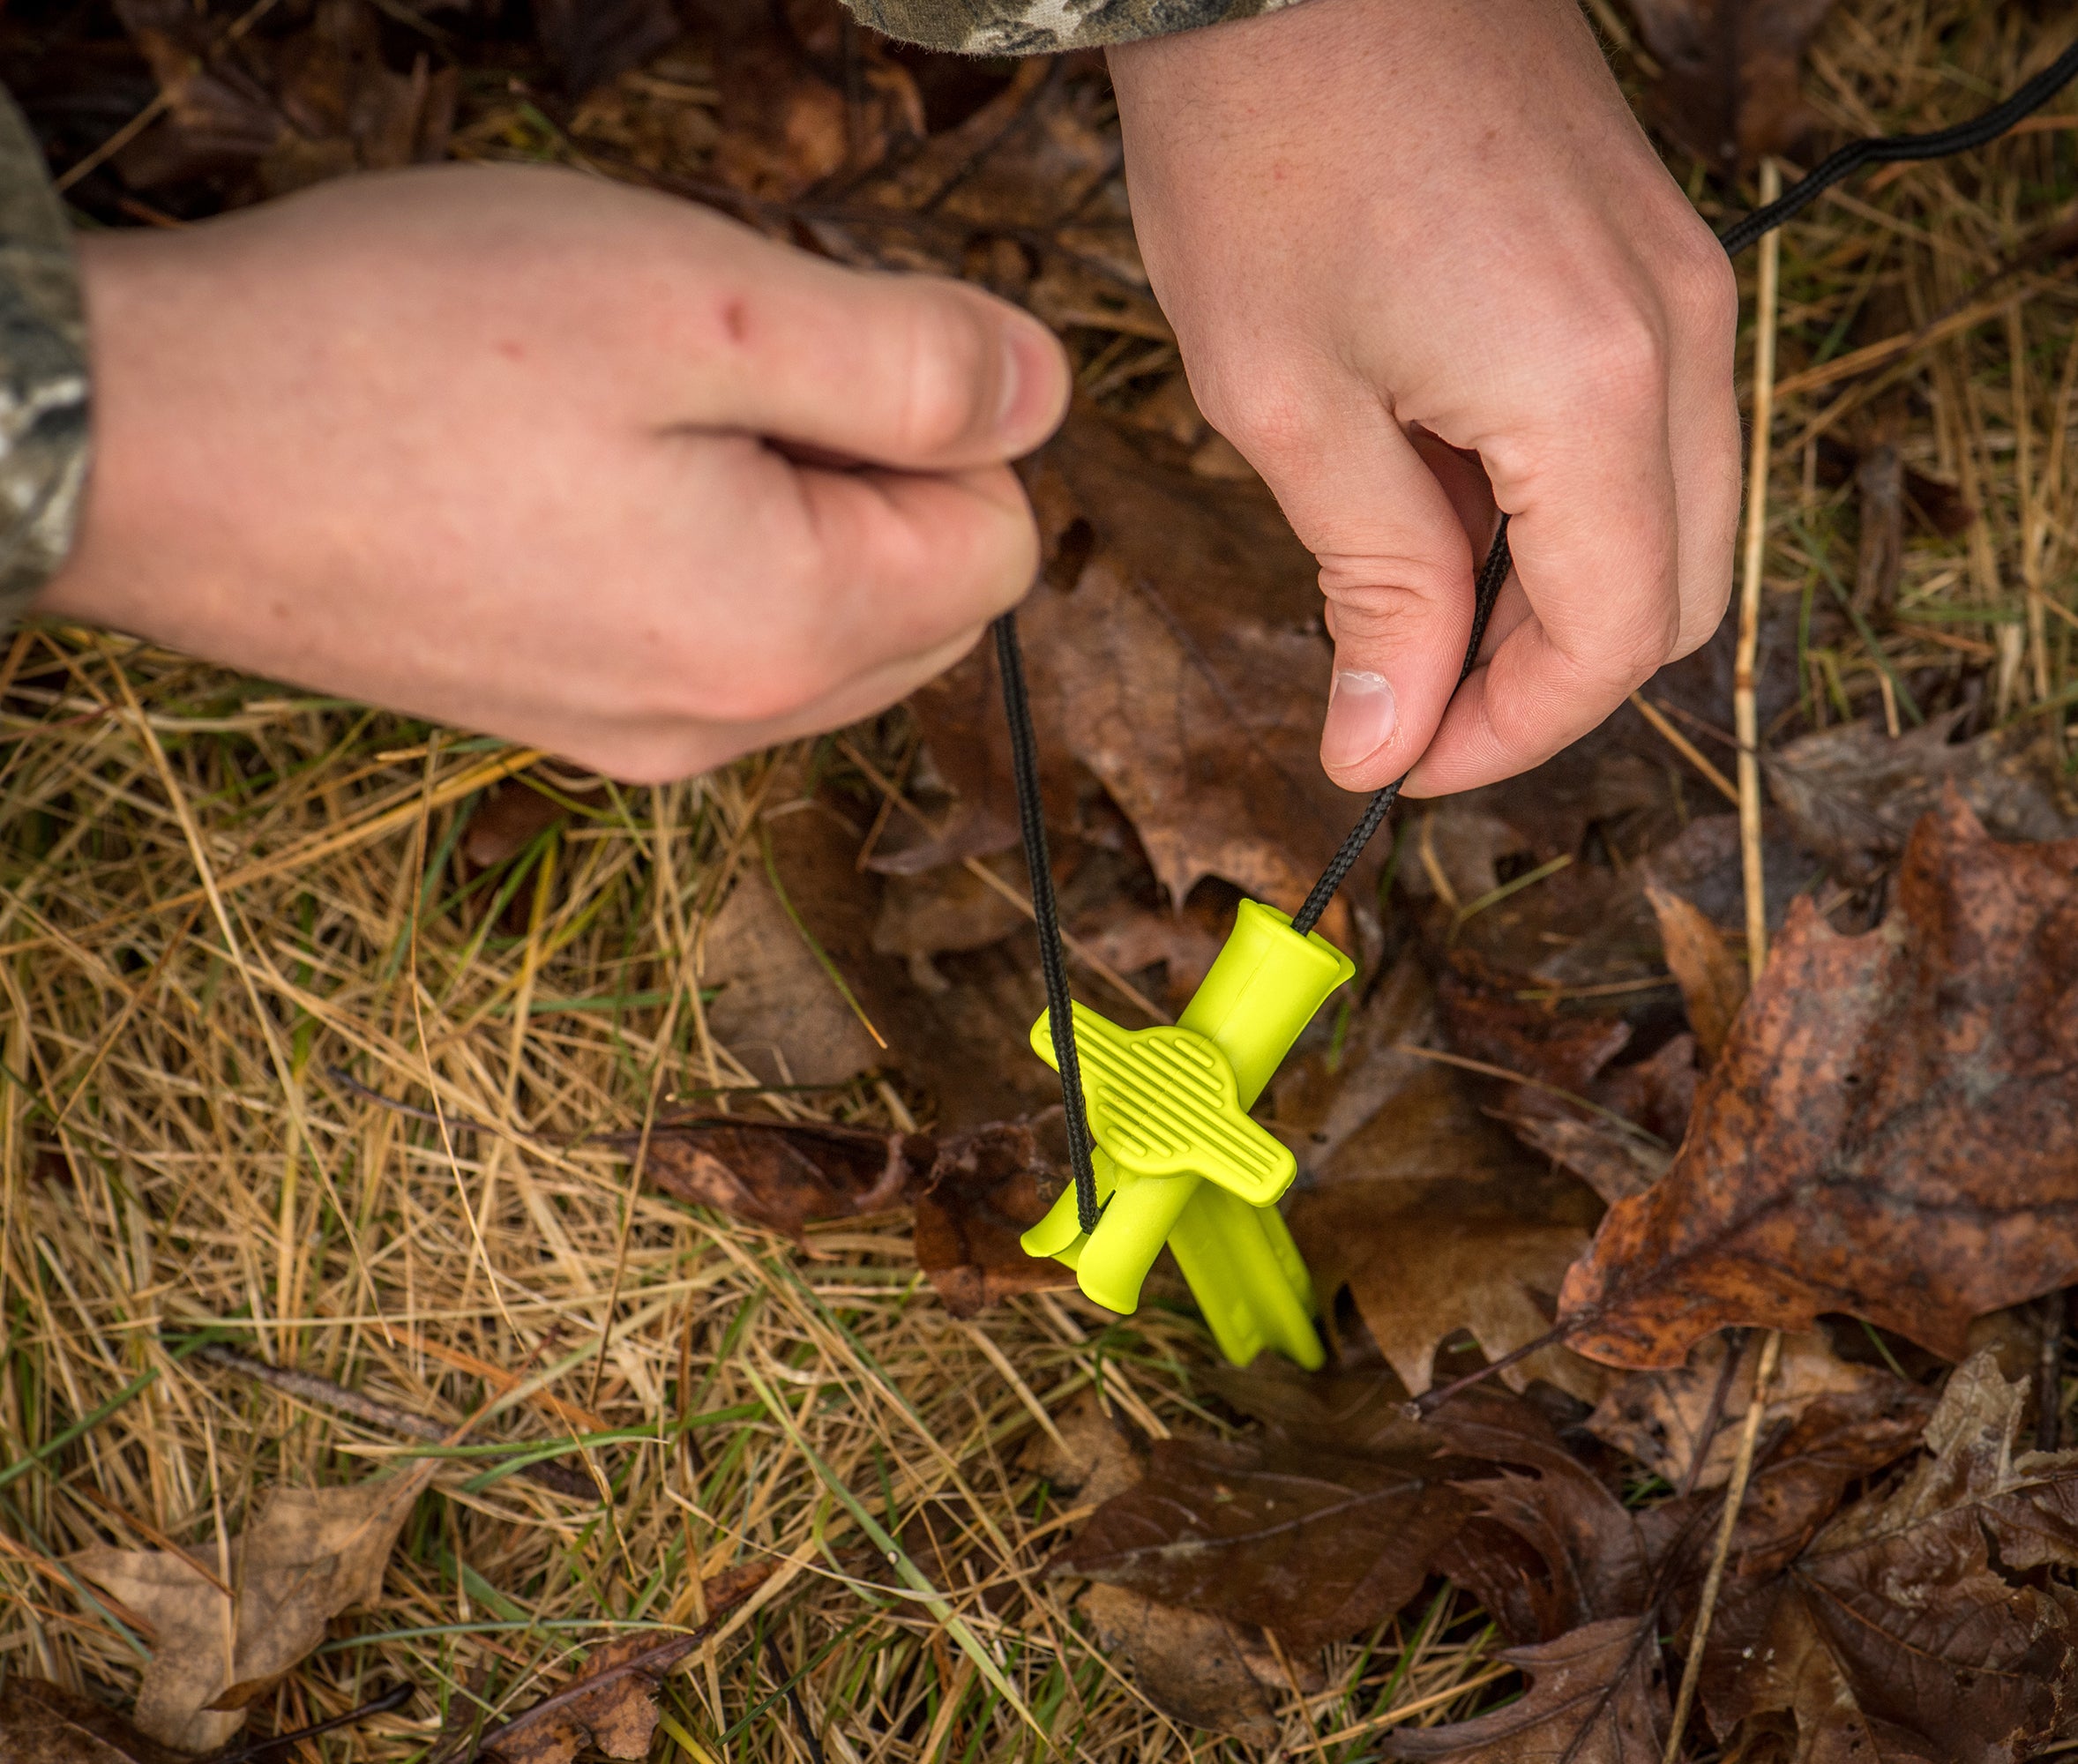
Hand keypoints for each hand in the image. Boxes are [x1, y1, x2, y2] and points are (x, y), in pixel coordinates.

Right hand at [38, 164, 1068, 780]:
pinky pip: (713, 639)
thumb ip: (909, 362)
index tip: (802, 339)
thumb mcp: (705, 306)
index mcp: (793, 635)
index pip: (1000, 541)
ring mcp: (638, 739)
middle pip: (918, 595)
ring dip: (777, 496)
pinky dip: (696, 544)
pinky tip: (573, 466)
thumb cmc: (406, 351)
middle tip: (714, 363)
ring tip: (630, 407)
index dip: (938, 414)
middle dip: (867, 464)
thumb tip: (1044, 396)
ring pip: (817, 617)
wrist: (143, 449)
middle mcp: (731, 726)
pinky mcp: (562, 718)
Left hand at [1109, 0, 1740, 796]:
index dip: (1505, 734)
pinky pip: (1642, 429)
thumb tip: (1386, 740)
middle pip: (1670, 594)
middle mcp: (1675, 337)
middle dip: (1540, 680)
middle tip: (1402, 702)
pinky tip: (1440, 493)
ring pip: (1667, 517)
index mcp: (1593, 388)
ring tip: (1405, 598)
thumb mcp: (1289, 405)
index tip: (1396, 762)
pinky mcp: (1647, 251)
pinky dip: (1558, 503)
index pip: (1608, 641)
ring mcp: (1677, 284)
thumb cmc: (1262, 152)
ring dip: (1550, 594)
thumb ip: (1370, 587)